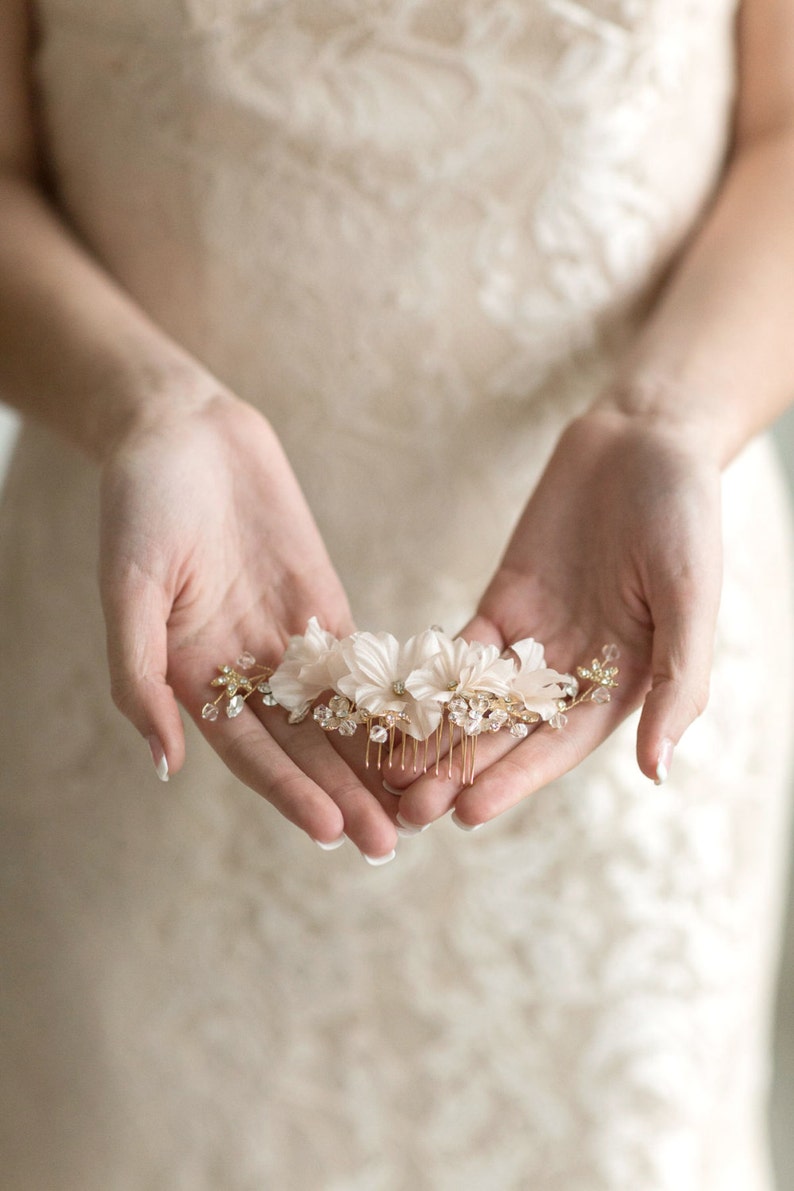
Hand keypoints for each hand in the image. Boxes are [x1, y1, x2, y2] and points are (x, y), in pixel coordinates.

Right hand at [99, 390, 398, 858]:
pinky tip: (427, 732)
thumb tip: (164, 763)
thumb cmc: (141, 505)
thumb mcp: (128, 589)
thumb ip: (139, 675)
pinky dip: (391, 700)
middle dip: (345, 795)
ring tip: (417, 806)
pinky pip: (362, 662)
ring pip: (339, 716)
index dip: (290, 793)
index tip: (332, 832)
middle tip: (390, 843)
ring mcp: (289, 642)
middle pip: (304, 747)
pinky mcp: (325, 606)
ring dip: (374, 763)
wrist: (185, 430)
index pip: (250, 753)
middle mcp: (245, 673)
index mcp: (193, 679)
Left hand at [392, 407, 722, 827]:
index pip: (558, 746)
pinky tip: (387, 704)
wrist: (645, 439)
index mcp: (622, 684)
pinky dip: (425, 677)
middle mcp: (574, 673)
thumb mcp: (690, 599)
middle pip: (507, 734)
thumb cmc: (685, 517)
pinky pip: (458, 648)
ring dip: (433, 737)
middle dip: (459, 772)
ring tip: (386, 774)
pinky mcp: (501, 603)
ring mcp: (533, 639)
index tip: (468, 813)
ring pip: (474, 700)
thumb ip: (676, 682)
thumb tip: (656, 770)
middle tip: (406, 812)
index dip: (514, 779)